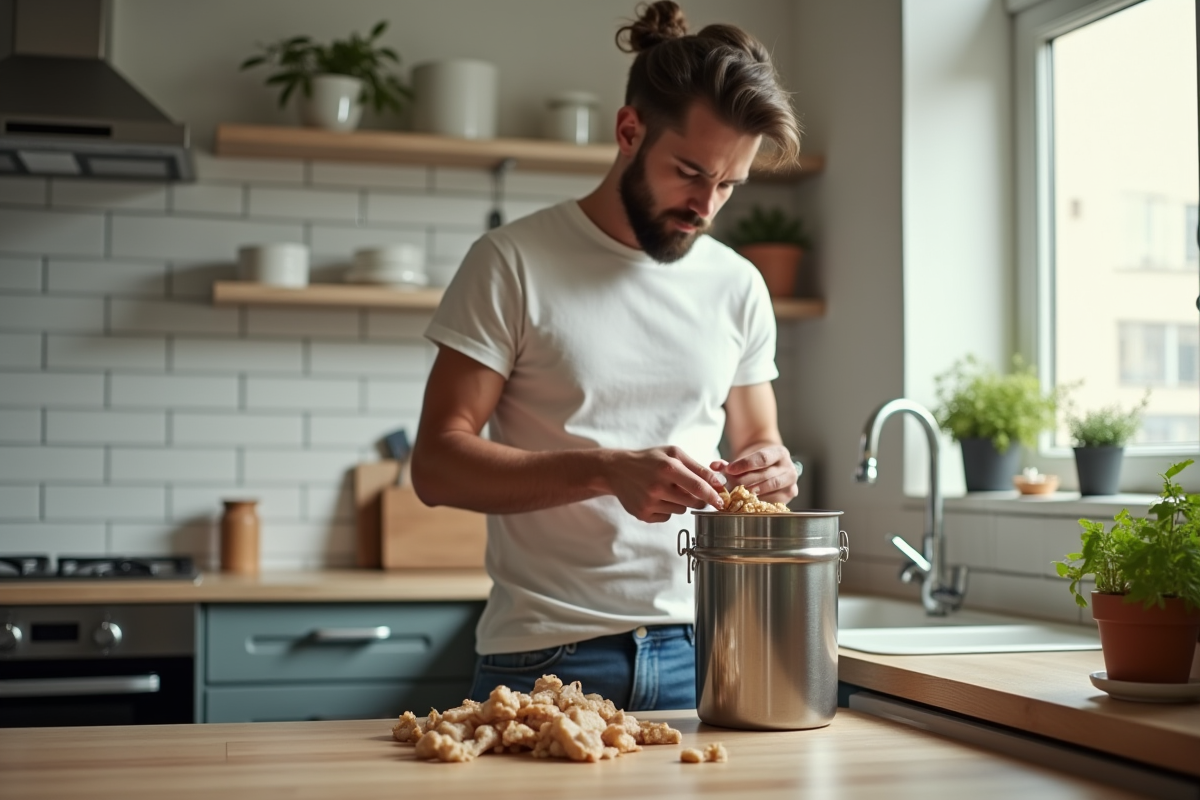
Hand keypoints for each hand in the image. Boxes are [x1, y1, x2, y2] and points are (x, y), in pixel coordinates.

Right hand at [606, 446, 726, 523]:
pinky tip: (655, 498)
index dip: (713, 495)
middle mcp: (657, 486)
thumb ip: (697, 467)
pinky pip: (666, 517)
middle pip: (692, 502)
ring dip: (680, 503)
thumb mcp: (673, 453)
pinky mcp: (643, 514)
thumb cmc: (649, 459)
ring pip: (681, 511)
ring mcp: (649, 502)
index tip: (721, 501)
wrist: (617, 470)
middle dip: (699, 499)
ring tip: (666, 490)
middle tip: (692, 491)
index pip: (698, 486)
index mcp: (667, 467)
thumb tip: (718, 483)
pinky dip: (666, 510)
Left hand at [711, 444, 797, 502]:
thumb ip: (729, 464)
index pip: (762, 458)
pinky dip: (760, 501)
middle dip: (745, 480)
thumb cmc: (756, 464)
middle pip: (765, 474)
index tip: (729, 469)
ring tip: (737, 493)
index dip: (745, 464)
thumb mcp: (744, 460)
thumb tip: (714, 466)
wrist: (770, 468)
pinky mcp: (789, 495)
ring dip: (752, 491)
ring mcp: (791, 482)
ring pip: (771, 486)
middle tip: (730, 485)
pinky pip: (774, 499)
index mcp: (779, 452)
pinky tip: (748, 501)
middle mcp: (789, 466)